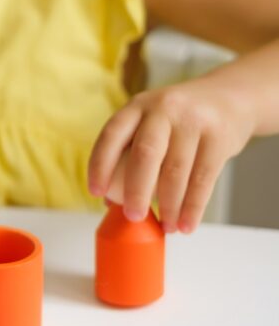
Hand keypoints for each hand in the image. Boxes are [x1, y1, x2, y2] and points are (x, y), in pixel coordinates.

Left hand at [88, 80, 254, 232]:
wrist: (230, 98)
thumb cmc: (178, 122)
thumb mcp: (151, 124)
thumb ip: (130, 156)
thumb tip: (110, 203)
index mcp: (137, 107)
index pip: (111, 135)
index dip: (99, 164)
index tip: (95, 193)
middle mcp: (163, 110)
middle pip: (145, 153)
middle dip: (136, 190)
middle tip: (133, 217)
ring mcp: (193, 121)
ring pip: (176, 170)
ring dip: (169, 206)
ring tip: (166, 227)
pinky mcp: (219, 136)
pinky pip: (203, 178)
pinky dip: (193, 206)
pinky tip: (186, 224)